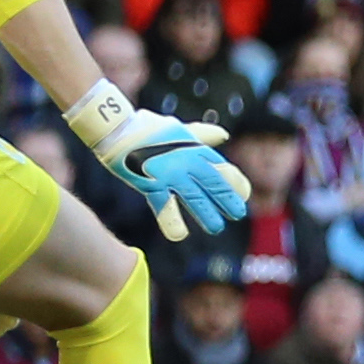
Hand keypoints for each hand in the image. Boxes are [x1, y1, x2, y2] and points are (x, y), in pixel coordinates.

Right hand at [65, 81, 250, 239]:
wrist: (117, 128)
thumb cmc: (147, 128)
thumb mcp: (179, 128)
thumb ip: (202, 134)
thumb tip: (223, 135)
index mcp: (194, 148)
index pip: (221, 167)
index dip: (235, 182)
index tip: (245, 194)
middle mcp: (186, 160)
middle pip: (213, 183)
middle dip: (227, 199)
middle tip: (238, 214)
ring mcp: (170, 173)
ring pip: (194, 197)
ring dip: (206, 213)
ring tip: (216, 228)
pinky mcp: (151, 183)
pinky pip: (164, 205)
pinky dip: (171, 220)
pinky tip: (179, 235)